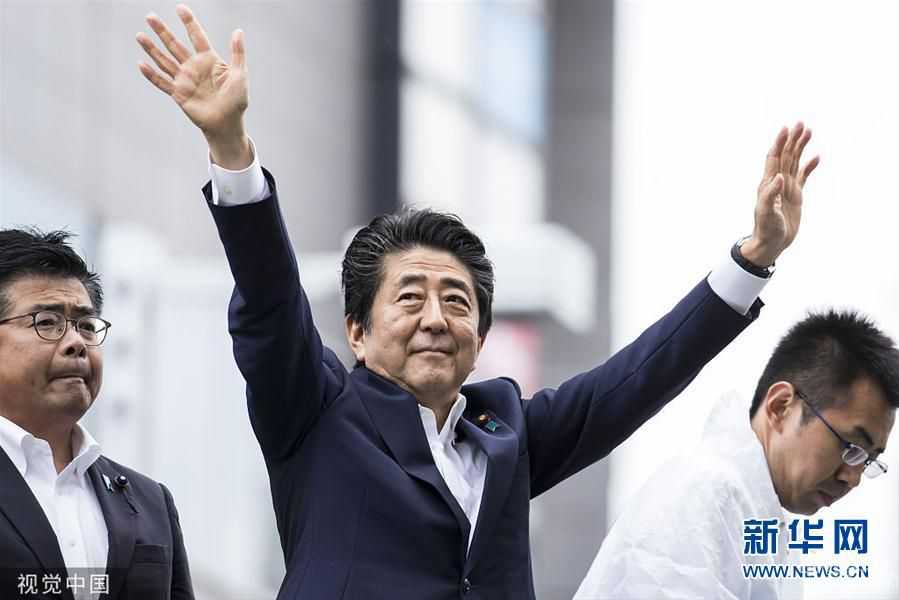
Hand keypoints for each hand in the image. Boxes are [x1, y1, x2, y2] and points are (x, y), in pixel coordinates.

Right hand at [137, 4, 251, 168]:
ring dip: (152, 49)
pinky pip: (162, 83)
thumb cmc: (236, 100)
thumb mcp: (240, 75)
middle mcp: (193, 67)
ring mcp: (184, 80)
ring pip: (164, 61)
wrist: (227, 123)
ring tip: (139, 35)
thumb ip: (238, 53)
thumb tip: (238, 31)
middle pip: (175, 45)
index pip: (196, 36)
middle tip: (150, 16)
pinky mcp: (178, 94)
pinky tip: (141, 64)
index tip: (180, 8)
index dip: (189, 22)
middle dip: (162, 31)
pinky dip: (151, 75)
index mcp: (209, 60)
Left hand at [741, 122, 819, 266]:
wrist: (771, 243)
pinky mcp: (795, 196)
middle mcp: (777, 182)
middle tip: (801, 123)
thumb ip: (770, 194)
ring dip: (800, 147)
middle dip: (792, 139)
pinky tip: (816, 157)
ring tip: (808, 132)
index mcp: (768, 184)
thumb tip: (779, 177)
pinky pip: (803, 177)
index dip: (779, 143)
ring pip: (794, 162)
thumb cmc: (766, 229)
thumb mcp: (766, 212)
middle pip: (785, 156)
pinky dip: (809, 166)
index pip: (774, 158)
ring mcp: (786, 188)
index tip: (786, 128)